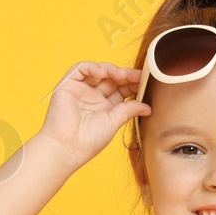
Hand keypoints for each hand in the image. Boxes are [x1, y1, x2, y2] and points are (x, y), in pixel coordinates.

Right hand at [33, 61, 150, 169]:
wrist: (67, 147)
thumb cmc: (88, 141)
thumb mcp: (114, 122)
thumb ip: (129, 110)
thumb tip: (148, 107)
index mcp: (104, 107)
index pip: (121, 89)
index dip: (133, 83)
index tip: (146, 82)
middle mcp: (92, 96)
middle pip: (111, 78)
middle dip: (125, 75)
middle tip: (138, 76)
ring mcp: (80, 90)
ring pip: (98, 71)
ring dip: (111, 70)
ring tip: (122, 75)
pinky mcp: (67, 85)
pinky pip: (80, 68)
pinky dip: (92, 67)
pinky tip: (103, 73)